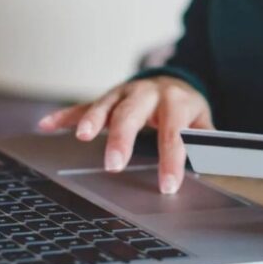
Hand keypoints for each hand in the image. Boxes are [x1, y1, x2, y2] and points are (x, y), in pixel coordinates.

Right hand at [38, 77, 212, 193]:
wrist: (171, 79)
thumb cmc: (185, 107)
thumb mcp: (202, 119)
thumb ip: (206, 138)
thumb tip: (216, 160)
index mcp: (174, 101)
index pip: (173, 133)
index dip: (171, 159)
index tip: (167, 185)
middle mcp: (145, 93)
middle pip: (131, 115)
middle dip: (121, 139)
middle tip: (114, 165)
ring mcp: (123, 94)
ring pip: (105, 105)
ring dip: (91, 120)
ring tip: (81, 136)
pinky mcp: (106, 99)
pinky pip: (83, 106)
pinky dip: (64, 116)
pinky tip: (46, 125)